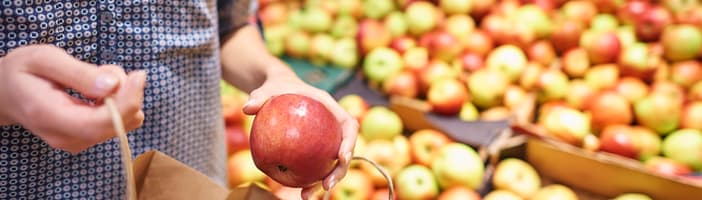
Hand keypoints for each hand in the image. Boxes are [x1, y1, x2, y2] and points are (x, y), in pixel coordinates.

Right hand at [0, 45, 146, 153]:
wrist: (6, 92)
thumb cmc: (23, 71)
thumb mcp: (44, 59)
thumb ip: (79, 73)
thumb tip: (113, 85)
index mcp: (49, 116)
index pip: (97, 123)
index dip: (126, 102)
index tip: (138, 76)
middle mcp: (65, 137)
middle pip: (116, 125)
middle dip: (126, 94)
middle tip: (107, 69)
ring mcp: (77, 141)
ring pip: (123, 123)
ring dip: (122, 96)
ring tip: (95, 76)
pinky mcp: (87, 138)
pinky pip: (118, 122)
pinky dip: (118, 102)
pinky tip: (99, 88)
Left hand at [242, 66, 358, 198]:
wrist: (278, 90)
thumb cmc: (276, 87)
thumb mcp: (268, 88)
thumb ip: (260, 96)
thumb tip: (247, 108)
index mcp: (330, 108)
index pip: (348, 125)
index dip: (349, 142)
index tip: (341, 158)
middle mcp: (332, 126)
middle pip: (344, 150)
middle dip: (340, 171)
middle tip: (327, 186)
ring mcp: (326, 139)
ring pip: (331, 163)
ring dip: (324, 182)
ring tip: (306, 196)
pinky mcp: (316, 149)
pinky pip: (316, 166)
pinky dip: (309, 179)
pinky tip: (297, 192)